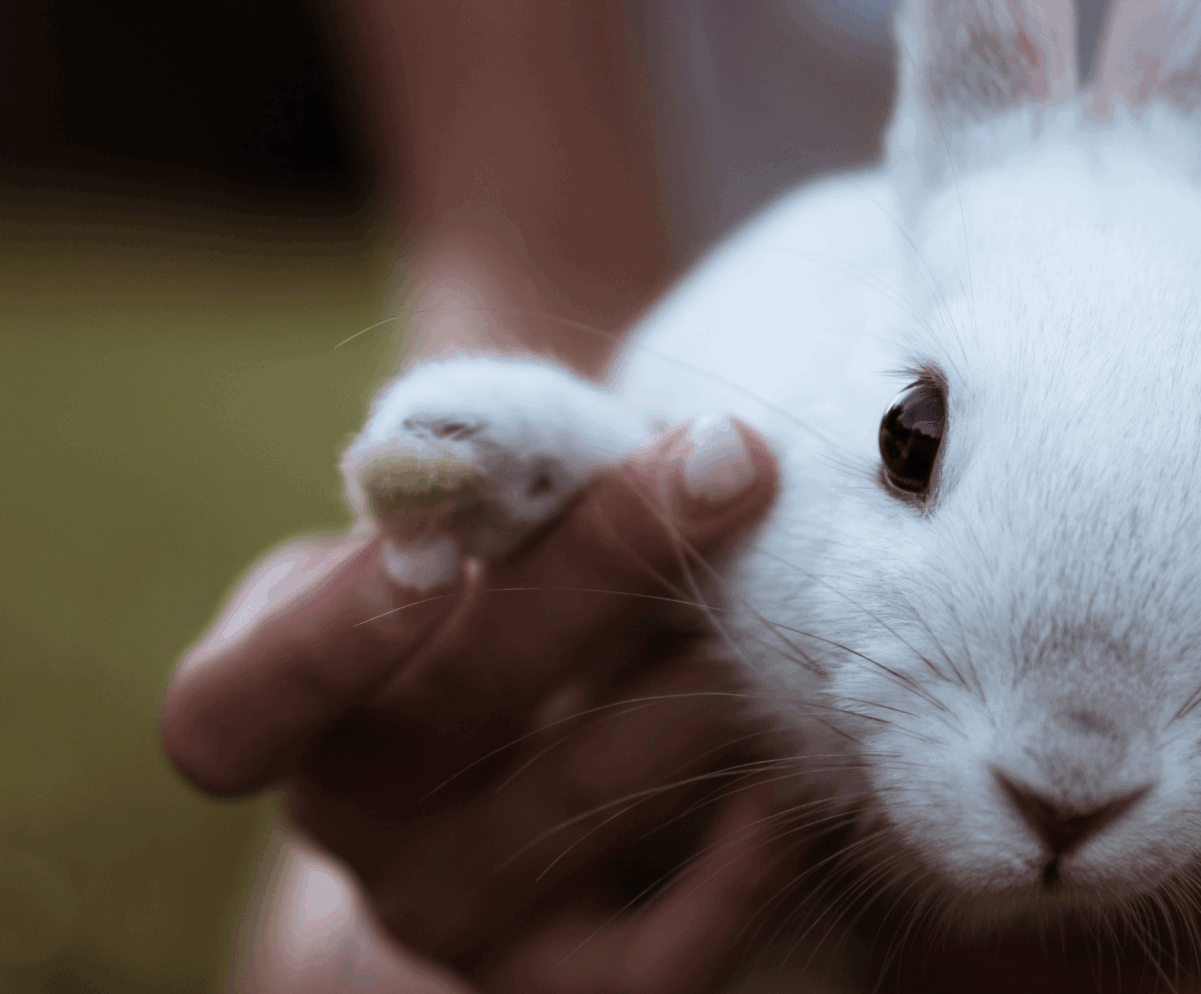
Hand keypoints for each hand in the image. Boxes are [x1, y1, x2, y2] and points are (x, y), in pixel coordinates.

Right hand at [162, 418, 800, 992]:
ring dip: (706, 678)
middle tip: (728, 462)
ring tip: (787, 597)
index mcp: (282, 708)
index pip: (234, 712)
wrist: (572, 721)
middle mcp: (355, 824)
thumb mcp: (477, 521)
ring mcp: (458, 915)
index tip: (439, 538)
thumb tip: (598, 435)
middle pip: (460, 704)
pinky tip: (793, 765)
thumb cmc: (517, 581)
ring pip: (588, 795)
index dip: (325, 634)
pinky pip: (669, 951)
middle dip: (608, 561)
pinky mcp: (573, 984)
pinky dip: (752, 850)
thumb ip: (501, 472)